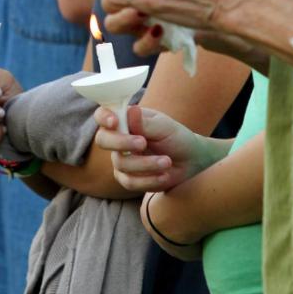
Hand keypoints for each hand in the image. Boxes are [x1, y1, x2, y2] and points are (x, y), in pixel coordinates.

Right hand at [93, 105, 207, 191]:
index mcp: (125, 120)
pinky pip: (130, 182)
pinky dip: (149, 180)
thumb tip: (131, 111)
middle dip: (121, 142)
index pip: (102, 115)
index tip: (115, 122)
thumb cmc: (176, 137)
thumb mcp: (165, 127)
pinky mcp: (128, 178)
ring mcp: (121, 159)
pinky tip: (164, 175)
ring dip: (146, 164)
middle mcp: (118, 138)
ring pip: (121, 164)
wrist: (190, 160)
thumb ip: (146, 123)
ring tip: (167, 162)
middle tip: (143, 143)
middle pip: (103, 140)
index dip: (103, 117)